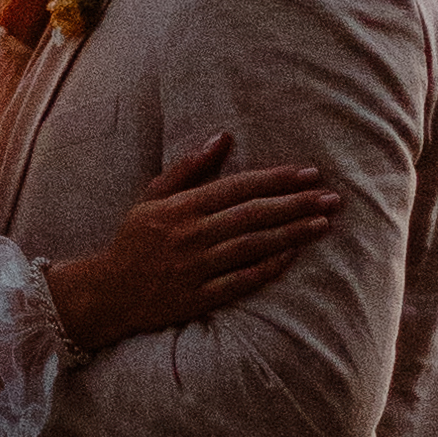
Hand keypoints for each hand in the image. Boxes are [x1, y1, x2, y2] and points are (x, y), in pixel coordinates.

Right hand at [48, 129, 337, 355]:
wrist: (106, 293)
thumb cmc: (134, 240)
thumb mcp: (152, 197)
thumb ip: (189, 168)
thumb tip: (223, 138)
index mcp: (181, 207)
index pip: (238, 187)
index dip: (276, 180)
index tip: (309, 173)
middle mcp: (190, 235)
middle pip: (253, 215)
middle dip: (295, 204)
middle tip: (331, 196)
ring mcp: (196, 268)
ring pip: (253, 246)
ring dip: (291, 233)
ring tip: (323, 223)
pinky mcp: (199, 298)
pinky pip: (241, 281)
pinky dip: (268, 267)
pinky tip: (294, 254)